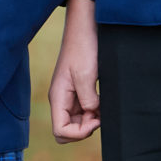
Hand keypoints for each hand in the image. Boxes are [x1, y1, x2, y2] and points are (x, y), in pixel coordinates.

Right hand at [49, 0, 100, 142]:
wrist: (85, 27)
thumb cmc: (83, 47)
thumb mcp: (86, 75)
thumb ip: (88, 100)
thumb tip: (92, 116)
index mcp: (57, 97)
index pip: (60, 131)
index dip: (78, 133)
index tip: (95, 119)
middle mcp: (61, 99)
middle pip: (66, 131)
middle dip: (83, 129)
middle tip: (98, 115)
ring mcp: (69, 96)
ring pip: (76, 122)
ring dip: (90, 120)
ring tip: (102, 105)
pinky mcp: (78, 91)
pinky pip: (83, 112)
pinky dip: (93, 112)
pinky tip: (102, 101)